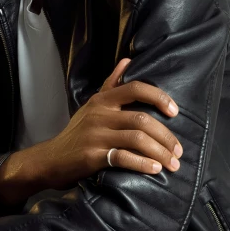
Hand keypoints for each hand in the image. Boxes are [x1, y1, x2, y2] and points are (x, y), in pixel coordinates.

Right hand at [43, 58, 183, 188]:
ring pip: (137, 139)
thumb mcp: (92, 106)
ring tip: (172, 164)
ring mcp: (95, 135)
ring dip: (160, 153)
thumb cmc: (76, 133)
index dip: (159, 98)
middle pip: (141, 119)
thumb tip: (127, 61)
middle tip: (178, 151)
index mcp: (102, 100)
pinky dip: (142, 164)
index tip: (175, 112)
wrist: (51, 159)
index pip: (135, 88)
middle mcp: (99, 114)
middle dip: (165, 136)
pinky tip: (154, 170)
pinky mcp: (91, 156)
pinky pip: (123, 157)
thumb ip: (111, 84)